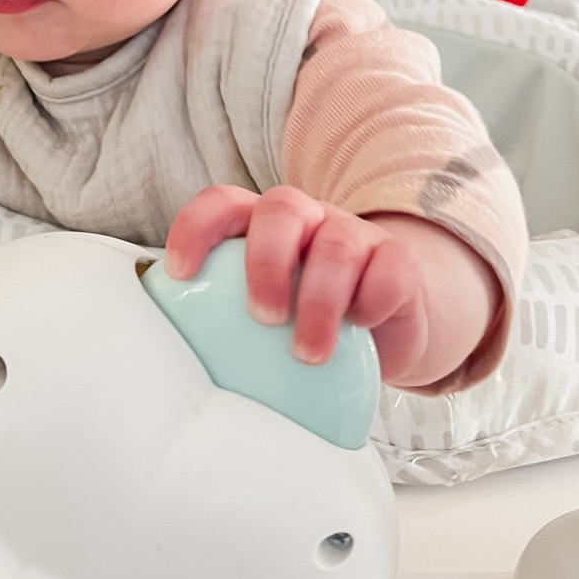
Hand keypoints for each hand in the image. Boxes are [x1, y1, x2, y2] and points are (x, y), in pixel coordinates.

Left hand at [164, 185, 497, 388]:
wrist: (381, 327)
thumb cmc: (303, 320)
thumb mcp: (261, 317)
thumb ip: (227, 324)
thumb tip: (181, 374)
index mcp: (261, 226)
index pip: (223, 203)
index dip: (197, 228)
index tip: (180, 273)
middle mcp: (307, 219)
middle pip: (283, 208)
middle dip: (267, 263)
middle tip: (263, 318)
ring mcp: (354, 235)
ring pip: (337, 245)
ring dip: (319, 302)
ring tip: (308, 353)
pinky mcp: (398, 260)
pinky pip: (391, 266)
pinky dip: (373, 300)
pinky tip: (361, 329)